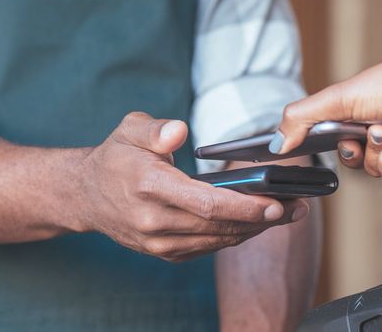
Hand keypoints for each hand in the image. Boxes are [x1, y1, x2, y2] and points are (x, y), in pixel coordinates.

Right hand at [74, 112, 308, 261]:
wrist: (85, 195)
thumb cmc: (115, 157)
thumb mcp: (129, 130)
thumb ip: (156, 129)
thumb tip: (179, 131)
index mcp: (148, 186)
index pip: (206, 203)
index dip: (245, 206)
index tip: (276, 203)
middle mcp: (153, 220)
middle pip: (218, 225)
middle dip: (262, 218)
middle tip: (296, 208)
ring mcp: (157, 242)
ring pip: (216, 240)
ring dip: (253, 230)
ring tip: (284, 216)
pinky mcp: (163, 253)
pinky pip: (206, 248)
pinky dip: (232, 237)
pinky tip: (253, 224)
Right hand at [270, 55, 381, 181]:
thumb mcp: (335, 98)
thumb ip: (299, 118)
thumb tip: (275, 144)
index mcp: (354, 107)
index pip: (323, 131)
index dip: (315, 139)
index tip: (306, 144)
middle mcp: (371, 126)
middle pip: (343, 155)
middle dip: (348, 147)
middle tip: (356, 134)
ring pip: (365, 168)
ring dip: (374, 151)